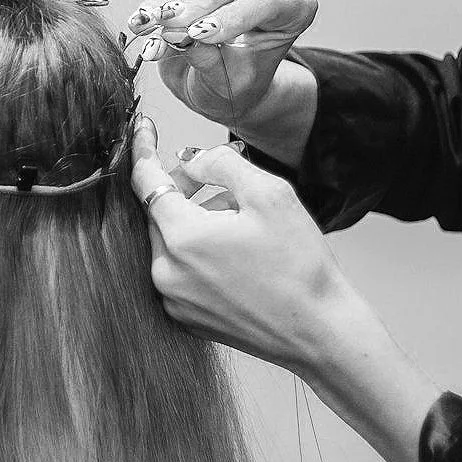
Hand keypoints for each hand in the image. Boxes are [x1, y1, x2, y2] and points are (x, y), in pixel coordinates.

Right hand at [128, 0, 317, 129]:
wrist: (226, 82)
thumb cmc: (237, 85)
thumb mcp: (228, 87)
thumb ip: (209, 63)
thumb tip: (178, 38)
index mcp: (295, 7)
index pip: (266, 2)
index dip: (232, 17)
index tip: (200, 35)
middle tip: (169, 23)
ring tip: (145, 24)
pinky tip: (141, 20)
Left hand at [131, 123, 442, 461]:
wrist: (318, 331)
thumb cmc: (300, 265)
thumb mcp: (270, 194)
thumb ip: (221, 163)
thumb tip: (190, 161)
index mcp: (182, 238)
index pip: (146, 182)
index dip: (143, 149)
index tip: (144, 129)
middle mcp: (166, 273)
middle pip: (158, 212)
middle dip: (182, 188)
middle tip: (218, 177)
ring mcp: (173, 300)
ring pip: (170, 241)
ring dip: (193, 221)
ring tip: (239, 221)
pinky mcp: (186, 319)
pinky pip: (179, 270)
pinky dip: (197, 252)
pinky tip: (236, 252)